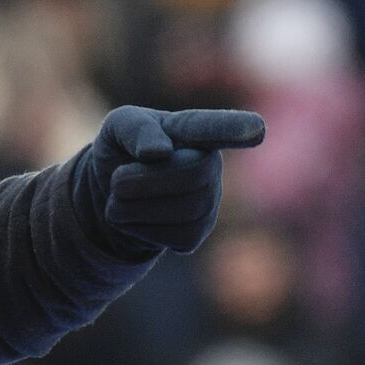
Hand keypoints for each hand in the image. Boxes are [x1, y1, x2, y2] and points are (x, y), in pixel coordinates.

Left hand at [73, 106, 265, 257]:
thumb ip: (135, 128)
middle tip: (116, 180)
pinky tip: (136, 218)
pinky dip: (139, 229)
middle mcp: (210, 162)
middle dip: (143, 180)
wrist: (109, 194)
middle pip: (191, 174)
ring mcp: (208, 199)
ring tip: (120, 197)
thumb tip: (160, 152)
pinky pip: (175, 237)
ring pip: (183, 211)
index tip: (255, 130)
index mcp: (190, 128)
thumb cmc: (121, 150)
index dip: (235, 128)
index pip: (215, 127)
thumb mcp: (117, 128)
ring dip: (134, 206)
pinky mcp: (197, 233)